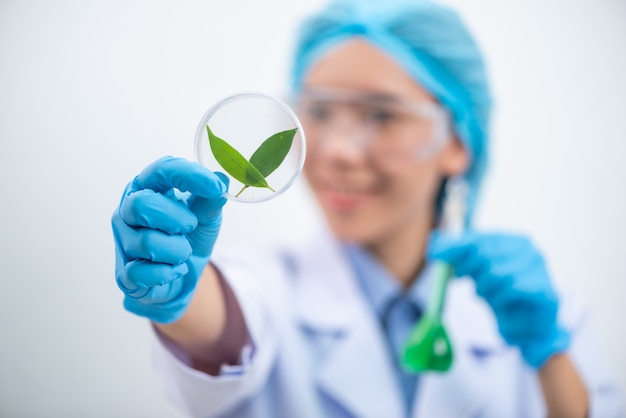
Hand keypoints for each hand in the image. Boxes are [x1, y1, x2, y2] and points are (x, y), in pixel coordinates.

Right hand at [111, 156, 227, 322]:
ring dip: (179, 250)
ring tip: (183, 251)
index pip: (160, 170)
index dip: (188, 175)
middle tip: (191, 226)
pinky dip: (168, 273)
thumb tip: (221, 179)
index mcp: (148, 188)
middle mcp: (128, 211)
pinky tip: (174, 270)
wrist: (182, 281)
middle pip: (142, 205)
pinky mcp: (124, 273)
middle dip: (176, 219)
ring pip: (148, 242)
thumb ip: (210, 200)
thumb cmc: (190, 239)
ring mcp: (123, 241)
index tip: (215, 187)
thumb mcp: (206, 217)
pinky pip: (143, 272)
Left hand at [428, 230, 570, 368]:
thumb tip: (433, 242)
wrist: (530, 326)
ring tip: (490, 297)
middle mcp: (528, 249)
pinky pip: (512, 290)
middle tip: (462, 279)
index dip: (453, 246)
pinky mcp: (545, 289)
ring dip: (486, 290)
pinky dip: (501, 300)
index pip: (478, 238)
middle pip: (485, 254)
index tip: (433, 254)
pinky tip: (503, 305)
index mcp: (512, 240)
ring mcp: (539, 268)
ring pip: (497, 273)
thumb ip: (460, 257)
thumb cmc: (502, 295)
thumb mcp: (477, 273)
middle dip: (468, 269)